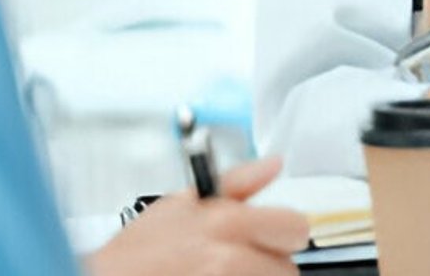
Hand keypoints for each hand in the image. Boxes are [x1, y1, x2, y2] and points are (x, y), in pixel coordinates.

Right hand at [87, 157, 309, 275]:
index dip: (283, 235)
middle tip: (234, 265)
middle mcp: (230, 260)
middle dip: (266, 267)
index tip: (271, 240)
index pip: (295, 228)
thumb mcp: (181, 204)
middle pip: (286, 269)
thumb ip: (236, 183)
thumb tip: (273, 163)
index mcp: (227, 223)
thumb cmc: (134, 254)